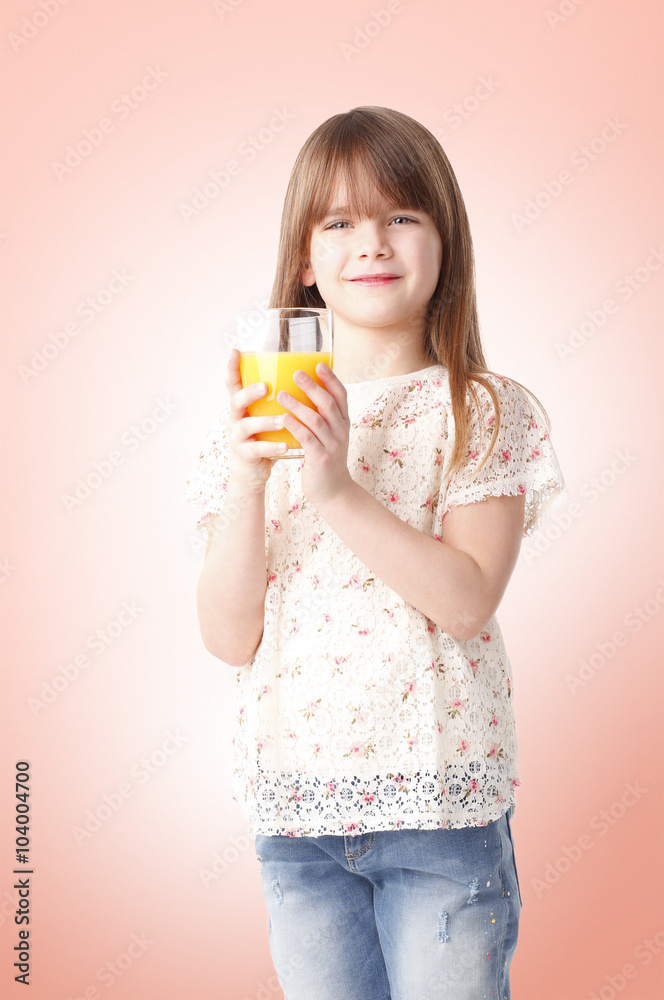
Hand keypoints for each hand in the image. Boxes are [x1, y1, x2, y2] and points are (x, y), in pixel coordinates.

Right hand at [224, 348, 288, 491]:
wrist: (252, 471)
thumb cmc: (263, 437)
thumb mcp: (264, 416)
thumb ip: (274, 400)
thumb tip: (300, 376)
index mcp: (241, 405)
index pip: (233, 383)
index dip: (232, 367)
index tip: (236, 351)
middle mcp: (236, 417)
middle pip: (236, 400)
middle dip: (250, 392)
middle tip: (266, 386)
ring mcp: (238, 436)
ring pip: (247, 425)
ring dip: (265, 422)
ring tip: (283, 419)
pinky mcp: (244, 454)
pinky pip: (257, 449)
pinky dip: (271, 447)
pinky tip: (285, 447)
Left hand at [277, 363, 352, 504]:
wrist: (332, 491)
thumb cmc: (324, 458)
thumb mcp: (328, 435)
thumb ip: (320, 416)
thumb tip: (302, 393)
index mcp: (343, 422)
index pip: (341, 395)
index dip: (331, 379)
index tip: (318, 364)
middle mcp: (341, 431)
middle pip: (328, 403)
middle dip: (312, 386)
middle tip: (296, 373)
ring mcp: (332, 445)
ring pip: (316, 419)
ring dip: (298, 405)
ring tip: (281, 394)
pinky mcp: (321, 458)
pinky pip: (307, 438)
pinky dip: (295, 426)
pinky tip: (283, 417)